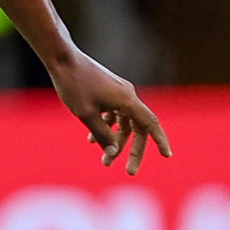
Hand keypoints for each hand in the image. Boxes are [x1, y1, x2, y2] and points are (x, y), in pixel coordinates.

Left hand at [47, 48, 171, 175]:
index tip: (167, 156)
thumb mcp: (86, 115)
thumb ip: (102, 135)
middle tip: (129, 171)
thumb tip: (113, 153)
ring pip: (124, 123)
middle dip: (133, 150)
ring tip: (105, 160)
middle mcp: (127, 95)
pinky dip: (107, 127)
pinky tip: (91, 140)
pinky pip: (114, 114)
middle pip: (138, 128)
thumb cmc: (74, 85)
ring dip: (116, 141)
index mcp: (127, 100)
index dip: (160, 140)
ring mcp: (118, 92)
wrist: (62, 59)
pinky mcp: (108, 91)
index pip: (150, 123)